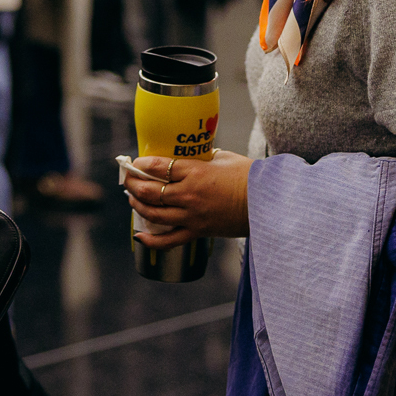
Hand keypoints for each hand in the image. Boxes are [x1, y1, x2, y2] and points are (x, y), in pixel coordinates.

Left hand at [123, 150, 253, 247]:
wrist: (268, 203)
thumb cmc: (249, 176)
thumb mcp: (223, 158)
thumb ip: (202, 158)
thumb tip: (189, 155)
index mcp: (195, 172)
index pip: (158, 167)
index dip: (142, 164)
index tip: (135, 162)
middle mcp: (189, 195)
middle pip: (150, 190)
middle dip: (133, 183)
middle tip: (128, 178)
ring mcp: (192, 216)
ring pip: (154, 213)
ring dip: (138, 204)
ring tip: (132, 197)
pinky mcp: (198, 232)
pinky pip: (169, 240)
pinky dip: (151, 240)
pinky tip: (138, 235)